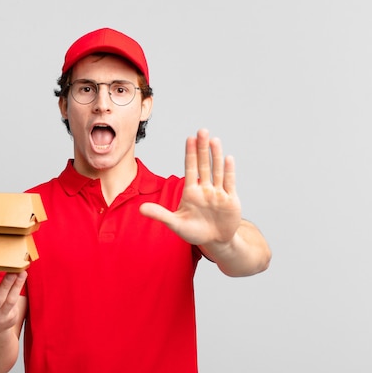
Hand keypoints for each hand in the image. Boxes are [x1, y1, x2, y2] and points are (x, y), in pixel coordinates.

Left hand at [140, 129, 241, 246]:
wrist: (214, 241)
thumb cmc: (194, 232)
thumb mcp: (175, 224)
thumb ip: (160, 215)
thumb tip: (140, 209)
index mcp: (191, 192)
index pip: (190, 168)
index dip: (190, 154)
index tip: (189, 139)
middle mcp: (205, 189)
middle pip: (203, 165)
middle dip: (202, 148)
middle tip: (202, 131)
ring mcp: (218, 194)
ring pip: (217, 171)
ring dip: (216, 156)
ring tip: (214, 140)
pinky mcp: (231, 200)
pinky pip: (229, 183)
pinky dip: (229, 171)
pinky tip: (228, 158)